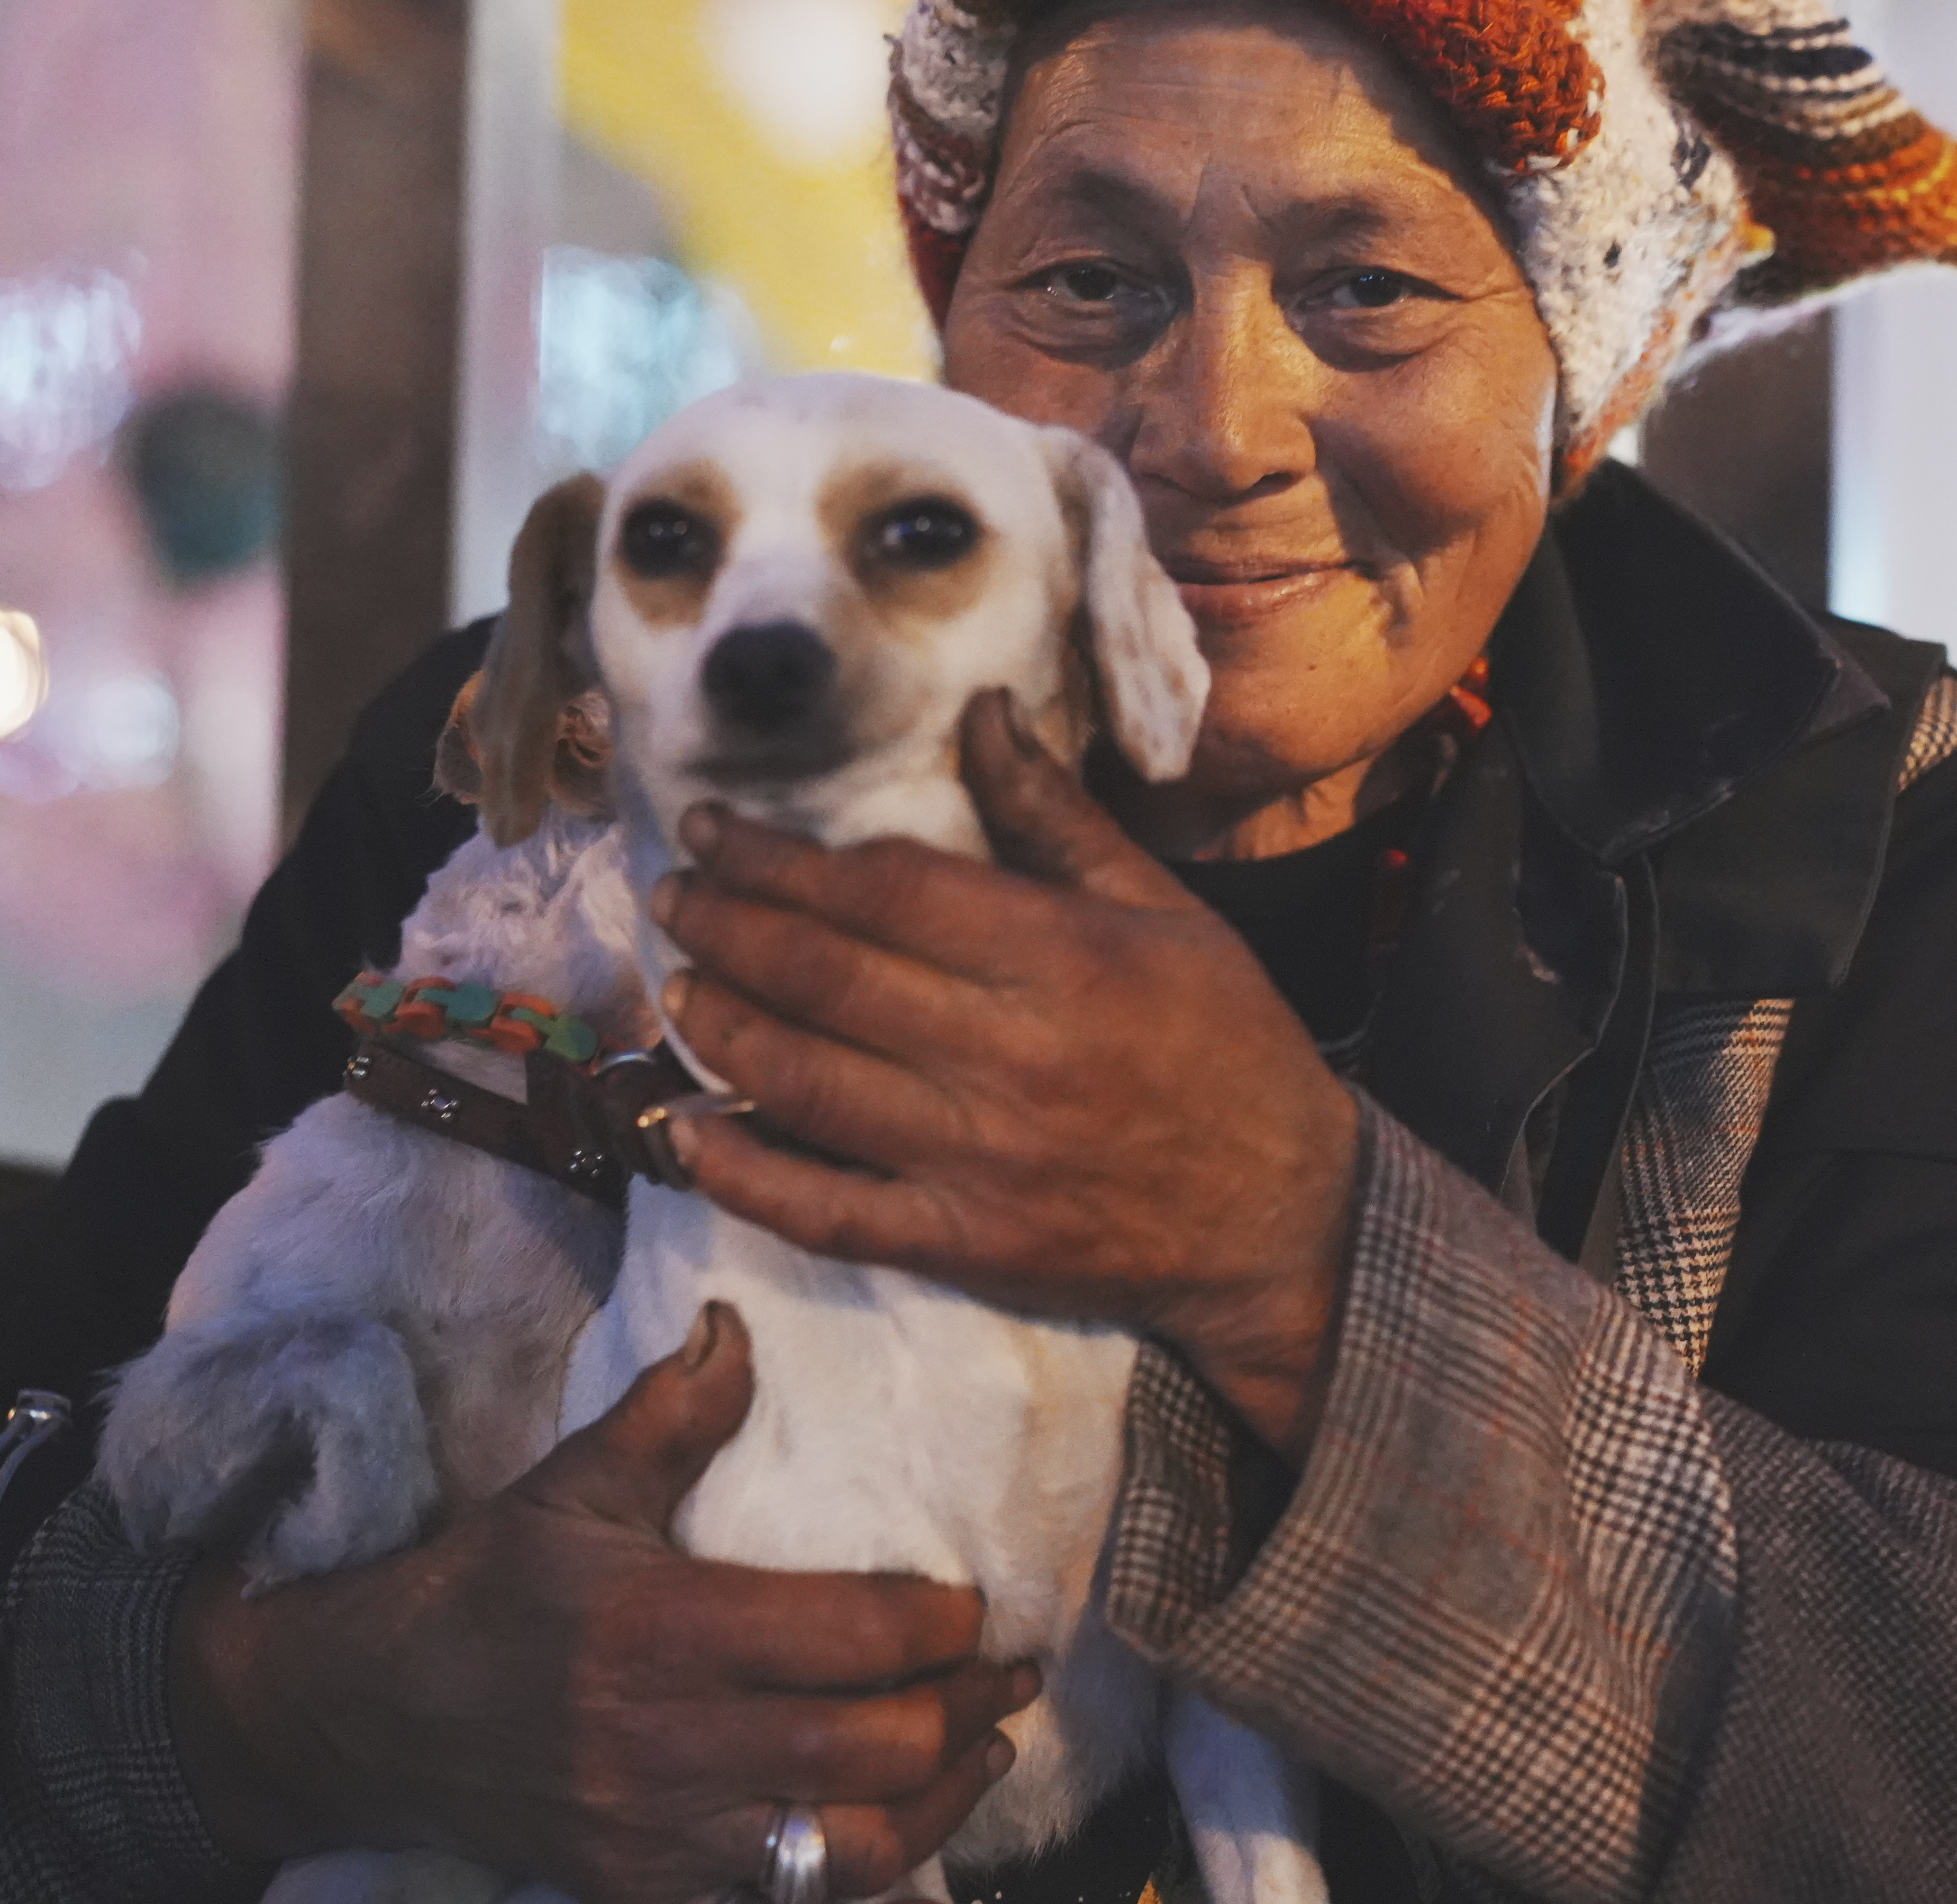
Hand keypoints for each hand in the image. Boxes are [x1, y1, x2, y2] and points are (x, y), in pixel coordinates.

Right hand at [170, 1304, 1034, 1900]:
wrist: (377, 1719)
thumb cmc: (490, 1589)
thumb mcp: (572, 1485)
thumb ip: (671, 1413)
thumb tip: (738, 1323)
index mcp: (667, 1629)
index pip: (854, 1636)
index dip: (941, 1625)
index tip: (974, 1606)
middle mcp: (675, 1743)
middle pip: (874, 1748)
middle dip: (965, 1711)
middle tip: (1006, 1673)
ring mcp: (664, 1834)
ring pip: (851, 1848)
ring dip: (939, 1800)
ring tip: (984, 1750)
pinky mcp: (648, 1890)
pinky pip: (787, 1902)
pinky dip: (862, 1869)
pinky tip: (899, 1824)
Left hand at [652, 692, 1363, 1457]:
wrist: (1284, 1218)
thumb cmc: (1229, 1045)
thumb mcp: (1165, 912)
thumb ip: (1057, 818)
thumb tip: (981, 712)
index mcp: (1059, 959)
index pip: (884, 891)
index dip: (780, 858)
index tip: (715, 829)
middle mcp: (1007, 1055)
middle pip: (825, 978)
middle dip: (727, 927)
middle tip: (672, 895)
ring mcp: (977, 1159)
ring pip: (807, 1085)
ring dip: (721, 1028)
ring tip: (676, 985)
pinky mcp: (961, 1244)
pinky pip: (825, 1211)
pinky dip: (744, 1175)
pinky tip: (688, 1131)